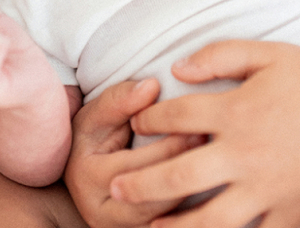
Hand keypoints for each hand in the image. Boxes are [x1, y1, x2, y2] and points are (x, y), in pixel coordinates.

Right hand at [65, 78, 203, 227]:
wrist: (86, 169)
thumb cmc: (94, 136)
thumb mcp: (97, 112)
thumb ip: (121, 98)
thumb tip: (152, 86)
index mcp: (87, 178)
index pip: (137, 166)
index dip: (169, 146)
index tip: (198, 126)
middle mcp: (102, 212)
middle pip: (153, 199)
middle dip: (186, 170)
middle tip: (211, 145)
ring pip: (164, 220)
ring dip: (192, 192)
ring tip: (214, 162)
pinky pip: (170, 227)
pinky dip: (188, 210)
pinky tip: (207, 184)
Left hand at [109, 41, 299, 227]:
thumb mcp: (266, 53)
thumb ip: (218, 57)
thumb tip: (176, 69)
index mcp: (235, 112)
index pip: (176, 117)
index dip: (149, 120)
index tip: (136, 124)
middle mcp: (243, 154)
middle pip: (178, 175)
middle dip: (141, 183)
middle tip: (114, 188)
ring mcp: (266, 189)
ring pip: (208, 220)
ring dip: (173, 227)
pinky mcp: (289, 212)